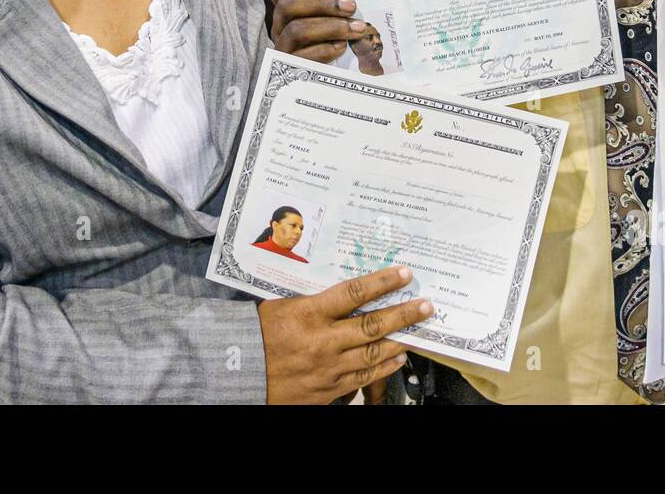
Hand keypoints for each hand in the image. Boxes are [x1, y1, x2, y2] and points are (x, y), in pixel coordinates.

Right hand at [257, 266, 431, 404]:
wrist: (238, 372)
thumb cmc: (258, 333)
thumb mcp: (284, 306)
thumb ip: (316, 301)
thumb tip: (348, 293)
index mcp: (309, 313)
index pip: (354, 293)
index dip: (383, 282)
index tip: (404, 274)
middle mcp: (323, 341)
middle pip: (372, 325)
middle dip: (404, 314)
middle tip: (426, 306)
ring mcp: (327, 368)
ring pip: (374, 354)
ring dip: (400, 341)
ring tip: (418, 331)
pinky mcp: (327, 390)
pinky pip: (363, 378)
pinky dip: (384, 368)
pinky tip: (397, 359)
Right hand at [267, 0, 365, 61]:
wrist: (327, 78)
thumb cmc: (333, 38)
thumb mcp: (331, 17)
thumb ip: (334, 3)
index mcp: (286, 7)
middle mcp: (279, 24)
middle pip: (288, 4)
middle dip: (322, 2)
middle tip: (350, 6)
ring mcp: (283, 46)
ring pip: (297, 29)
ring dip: (330, 26)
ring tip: (356, 28)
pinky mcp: (291, 67)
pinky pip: (303, 56)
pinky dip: (325, 49)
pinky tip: (342, 46)